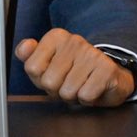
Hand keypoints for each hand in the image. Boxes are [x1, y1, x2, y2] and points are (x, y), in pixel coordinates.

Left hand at [15, 28, 135, 107]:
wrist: (110, 77)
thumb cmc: (74, 72)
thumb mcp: (47, 63)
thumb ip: (29, 56)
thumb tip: (26, 47)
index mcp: (56, 37)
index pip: (32, 68)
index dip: (40, 80)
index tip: (52, 75)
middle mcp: (74, 41)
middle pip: (48, 82)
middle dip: (57, 90)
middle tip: (68, 84)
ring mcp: (92, 54)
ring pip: (67, 91)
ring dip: (73, 96)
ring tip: (81, 86)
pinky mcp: (107, 69)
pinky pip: (85, 96)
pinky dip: (87, 100)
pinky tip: (93, 89)